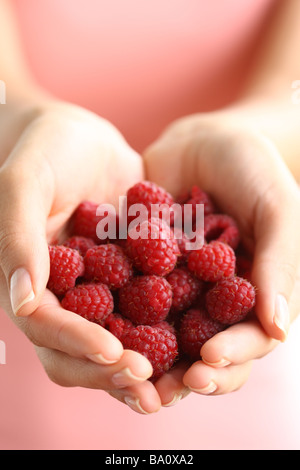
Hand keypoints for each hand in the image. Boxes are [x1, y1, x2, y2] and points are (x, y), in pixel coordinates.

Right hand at [0, 99, 161, 412]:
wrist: (79, 135)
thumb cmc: (43, 148)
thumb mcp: (24, 180)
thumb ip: (16, 236)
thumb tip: (23, 300)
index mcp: (30, 280)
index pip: (47, 327)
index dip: (77, 344)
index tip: (115, 353)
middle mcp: (64, 293)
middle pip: (80, 348)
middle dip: (112, 370)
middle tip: (151, 384)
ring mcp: (98, 287)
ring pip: (117, 336)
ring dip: (144, 362)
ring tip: (177, 380)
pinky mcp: (130, 274)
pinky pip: (148, 307)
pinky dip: (169, 327)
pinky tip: (198, 337)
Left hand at [142, 110, 299, 402]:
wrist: (203, 139)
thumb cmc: (251, 168)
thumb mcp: (275, 208)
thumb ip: (280, 263)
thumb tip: (278, 331)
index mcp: (254, 295)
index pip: (248, 340)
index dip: (231, 357)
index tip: (206, 362)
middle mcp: (215, 301)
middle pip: (203, 350)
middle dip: (184, 373)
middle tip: (160, 390)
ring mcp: (177, 289)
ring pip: (162, 336)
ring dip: (145, 360)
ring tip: (124, 375)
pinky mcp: (141, 273)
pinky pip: (127, 300)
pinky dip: (113, 317)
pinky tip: (95, 329)